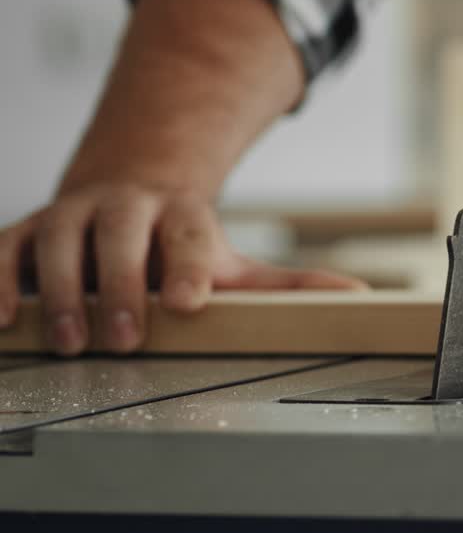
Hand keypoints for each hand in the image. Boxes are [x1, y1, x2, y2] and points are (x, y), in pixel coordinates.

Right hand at [0, 183, 364, 355]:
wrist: (129, 192)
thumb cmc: (181, 243)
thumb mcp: (233, 261)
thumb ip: (287, 284)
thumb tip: (358, 294)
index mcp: (181, 214)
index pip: (190, 234)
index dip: (190, 265)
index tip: (189, 301)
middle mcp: (125, 207)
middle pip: (122, 234)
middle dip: (123, 283)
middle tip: (128, 335)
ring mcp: (73, 214)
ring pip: (61, 240)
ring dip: (63, 290)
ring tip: (71, 339)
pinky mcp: (28, 230)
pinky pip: (4, 249)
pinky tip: (5, 318)